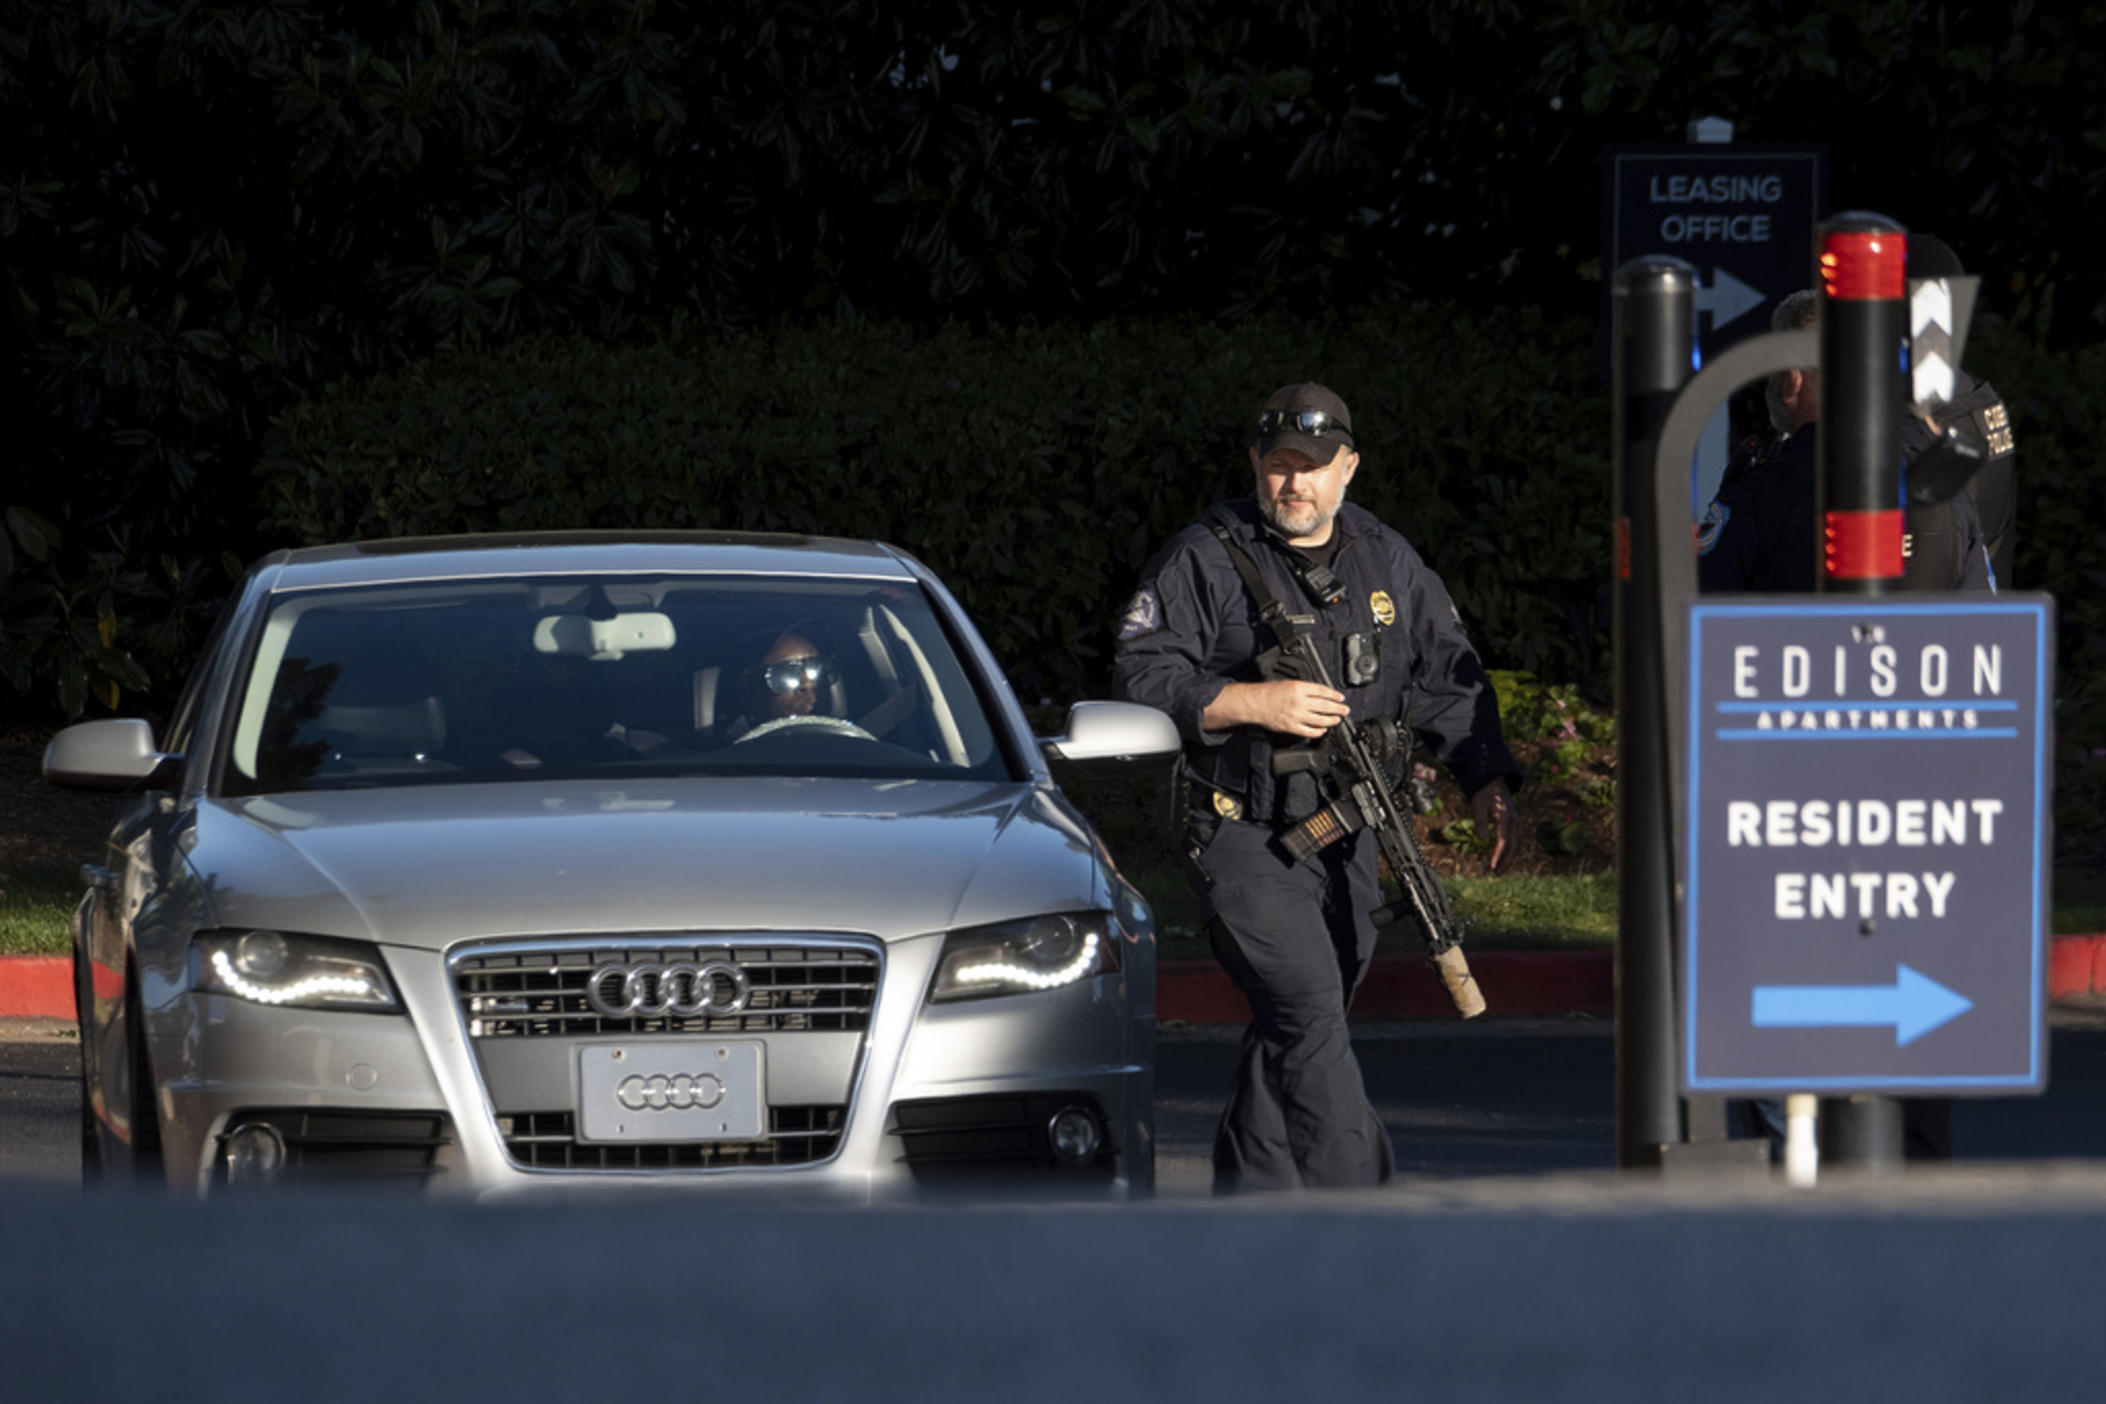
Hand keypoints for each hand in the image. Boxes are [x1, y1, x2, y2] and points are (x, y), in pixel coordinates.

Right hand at [1203, 679, 1348, 738]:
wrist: (1254, 703)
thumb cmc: (1268, 692)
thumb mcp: (1288, 683)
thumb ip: (1304, 688)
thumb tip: (1320, 694)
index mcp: (1299, 688)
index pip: (1323, 691)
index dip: (1334, 695)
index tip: (1340, 697)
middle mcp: (1300, 701)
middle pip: (1325, 706)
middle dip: (1338, 708)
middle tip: (1345, 710)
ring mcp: (1296, 715)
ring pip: (1320, 720)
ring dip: (1332, 720)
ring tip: (1337, 720)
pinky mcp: (1292, 727)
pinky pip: (1309, 731)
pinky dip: (1319, 732)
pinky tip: (1323, 730)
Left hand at [1470, 780, 1517, 873]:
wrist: (1494, 782)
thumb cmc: (1484, 794)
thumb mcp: (1478, 805)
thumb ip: (1480, 822)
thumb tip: (1482, 838)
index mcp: (1505, 817)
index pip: (1503, 841)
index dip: (1497, 855)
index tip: (1491, 867)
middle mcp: (1514, 821)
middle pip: (1514, 846)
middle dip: (1506, 861)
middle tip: (1495, 874)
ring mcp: (1517, 822)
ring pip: (1516, 845)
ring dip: (1508, 858)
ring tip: (1497, 870)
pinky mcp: (1515, 824)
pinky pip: (1515, 840)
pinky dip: (1510, 851)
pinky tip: (1502, 859)